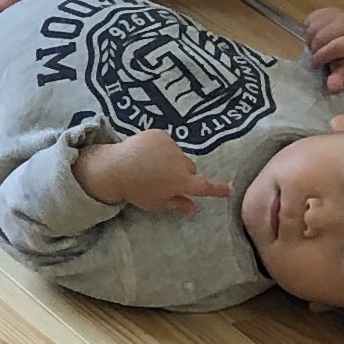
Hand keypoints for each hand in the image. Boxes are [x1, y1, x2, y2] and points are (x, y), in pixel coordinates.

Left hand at [74, 128, 225, 215]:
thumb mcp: (155, 202)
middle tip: (164, 179)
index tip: (230, 189)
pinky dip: (160, 147)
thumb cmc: (135, 190)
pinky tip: (145, 153)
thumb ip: (177, 204)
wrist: (112, 168)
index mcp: (181, 182)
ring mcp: (171, 146)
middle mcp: (181, 162)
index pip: (205, 186)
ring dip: (170, 159)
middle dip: (182, 173)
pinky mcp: (160, 134)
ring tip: (150, 165)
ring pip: (178, 155)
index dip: (218, 189)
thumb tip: (194, 209)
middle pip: (189, 168)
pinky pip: (166, 143)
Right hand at [301, 4, 343, 92]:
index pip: (337, 46)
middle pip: (323, 35)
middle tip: (316, 58)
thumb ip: (340, 80)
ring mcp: (340, 14)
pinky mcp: (329, 11)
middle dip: (315, 49)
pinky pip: (311, 19)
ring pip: (315, 26)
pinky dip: (308, 30)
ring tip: (317, 49)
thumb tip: (331, 86)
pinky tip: (316, 38)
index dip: (322, 56)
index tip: (314, 65)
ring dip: (311, 40)